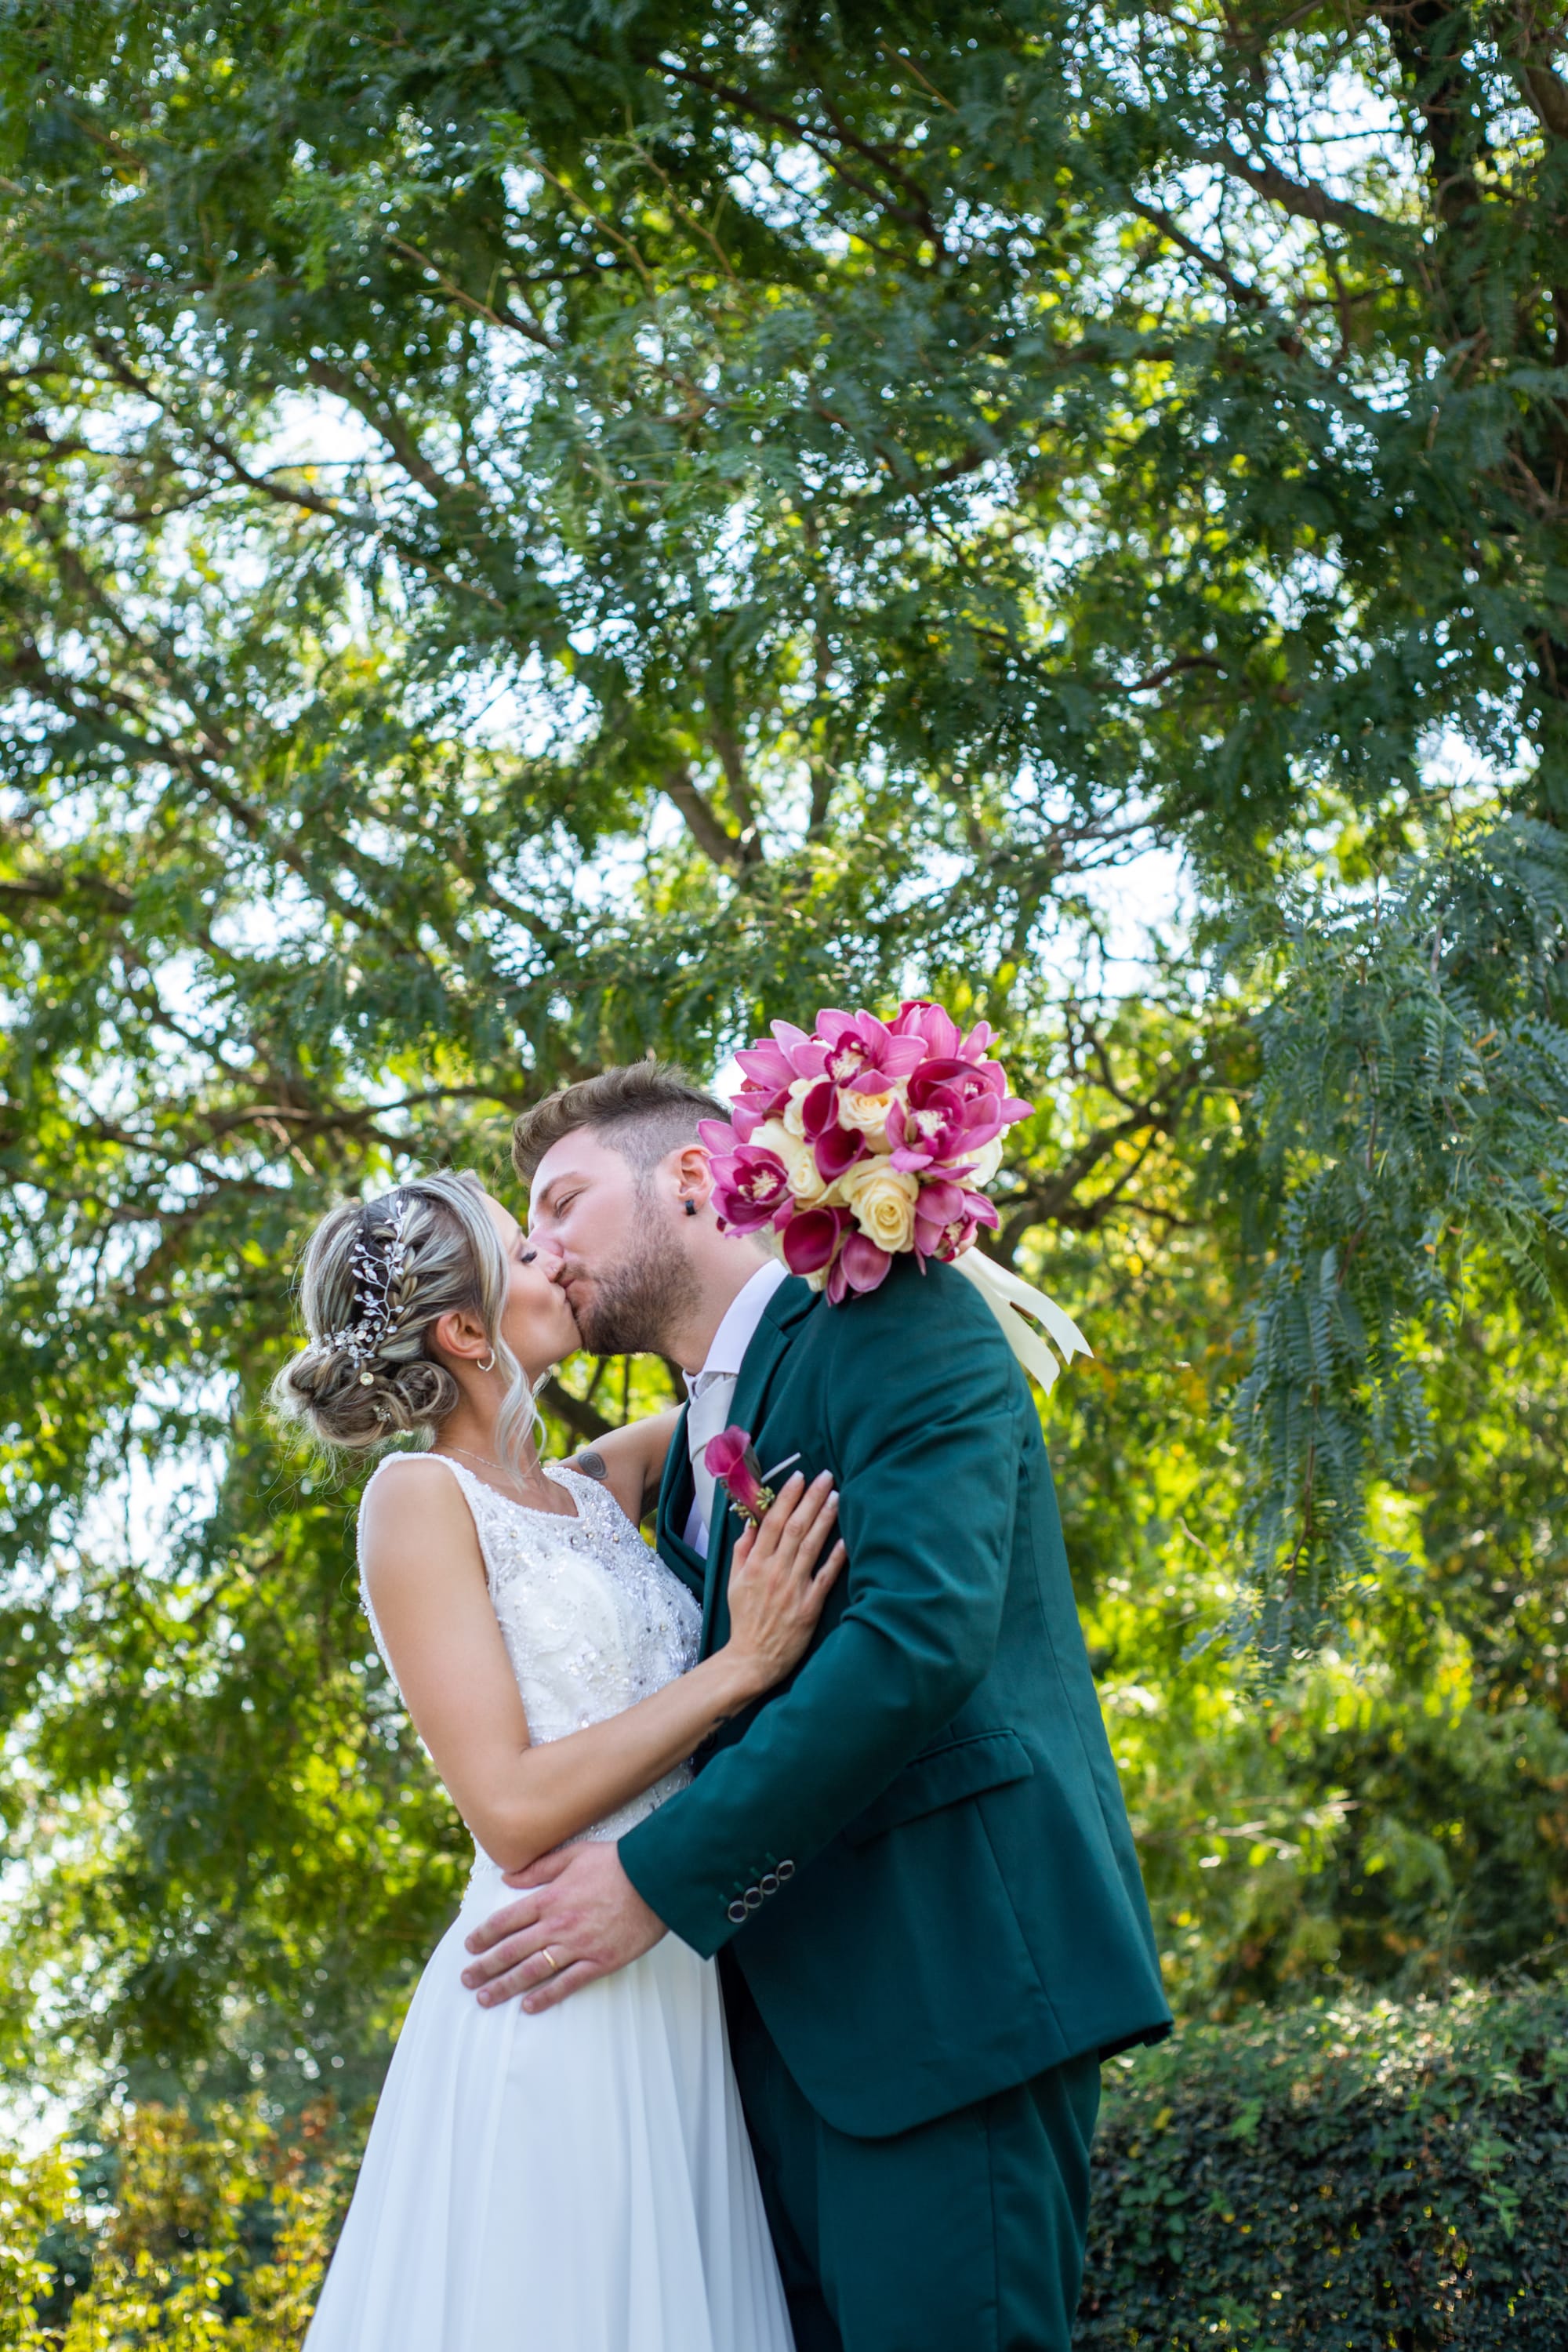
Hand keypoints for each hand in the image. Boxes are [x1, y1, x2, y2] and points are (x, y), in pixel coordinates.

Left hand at [460, 1841, 665, 2012]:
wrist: (656, 1879)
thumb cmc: (616, 1863)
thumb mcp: (573, 1854)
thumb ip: (538, 1868)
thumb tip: (507, 1879)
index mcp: (550, 1898)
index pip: (506, 1921)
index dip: (484, 1935)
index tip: (470, 1946)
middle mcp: (558, 1925)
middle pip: (513, 1950)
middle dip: (486, 1966)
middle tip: (466, 1980)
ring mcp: (579, 1946)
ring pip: (534, 1971)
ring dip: (506, 1986)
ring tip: (486, 1998)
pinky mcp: (600, 1961)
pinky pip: (568, 1983)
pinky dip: (546, 1996)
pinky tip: (529, 2006)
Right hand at [724, 1469, 844, 1694]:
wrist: (752, 1659)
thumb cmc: (745, 1620)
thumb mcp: (733, 1583)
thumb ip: (741, 1552)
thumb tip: (750, 1525)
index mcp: (755, 1564)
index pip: (772, 1522)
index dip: (786, 1498)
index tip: (798, 1477)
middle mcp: (774, 1572)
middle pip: (795, 1527)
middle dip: (810, 1498)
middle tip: (825, 1476)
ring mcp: (793, 1588)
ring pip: (811, 1546)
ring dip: (825, 1518)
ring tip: (836, 1496)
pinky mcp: (809, 1606)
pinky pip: (825, 1577)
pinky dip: (835, 1557)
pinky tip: (846, 1539)